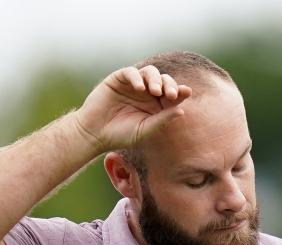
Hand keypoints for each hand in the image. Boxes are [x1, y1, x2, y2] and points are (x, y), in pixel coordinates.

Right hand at [74, 65, 191, 152]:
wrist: (95, 134)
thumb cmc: (121, 135)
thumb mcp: (145, 129)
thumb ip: (162, 120)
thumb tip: (182, 110)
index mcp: (156, 105)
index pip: (172, 94)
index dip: (180, 91)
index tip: (186, 92)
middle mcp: (147, 92)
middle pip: (164, 80)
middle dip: (169, 85)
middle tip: (170, 95)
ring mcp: (133, 84)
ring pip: (150, 72)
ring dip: (155, 79)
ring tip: (154, 91)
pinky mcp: (119, 79)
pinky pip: (131, 72)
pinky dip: (136, 78)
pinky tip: (139, 88)